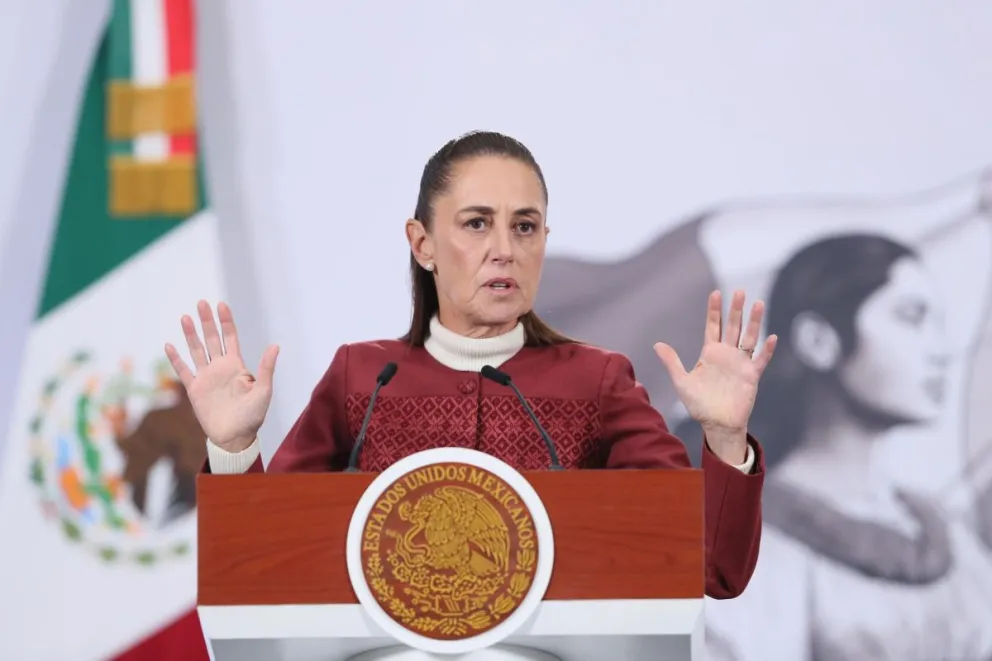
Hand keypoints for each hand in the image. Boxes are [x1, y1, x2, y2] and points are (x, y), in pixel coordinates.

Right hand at [164, 300, 278, 452]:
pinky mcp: (194, 390)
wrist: (235, 437)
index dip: (226, 322)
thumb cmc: (253, 416)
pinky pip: (183, 371)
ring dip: (191, 335)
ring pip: (196, 350)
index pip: (230, 338)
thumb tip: (275, 345)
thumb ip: (266, 368)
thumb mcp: (263, 391)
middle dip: (207, 322)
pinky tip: (169, 345)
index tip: (221, 305)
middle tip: (201, 302)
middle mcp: (220, 368)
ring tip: (185, 317)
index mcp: (237, 366)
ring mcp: (206, 377)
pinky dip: (176, 359)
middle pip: (212, 339)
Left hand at [654, 290, 776, 459]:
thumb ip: (672, 362)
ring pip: (749, 338)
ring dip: (754, 322)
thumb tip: (657, 344)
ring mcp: (740, 363)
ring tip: (758, 304)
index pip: (713, 326)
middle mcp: (727, 354)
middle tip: (740, 291)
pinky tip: (771, 337)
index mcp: (710, 353)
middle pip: (733, 327)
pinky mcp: (751, 376)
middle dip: (736, 310)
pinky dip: (767, 350)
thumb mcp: (682, 382)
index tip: (716, 293)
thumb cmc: (698, 404)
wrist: (716, 424)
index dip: (714, 310)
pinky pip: (761, 360)